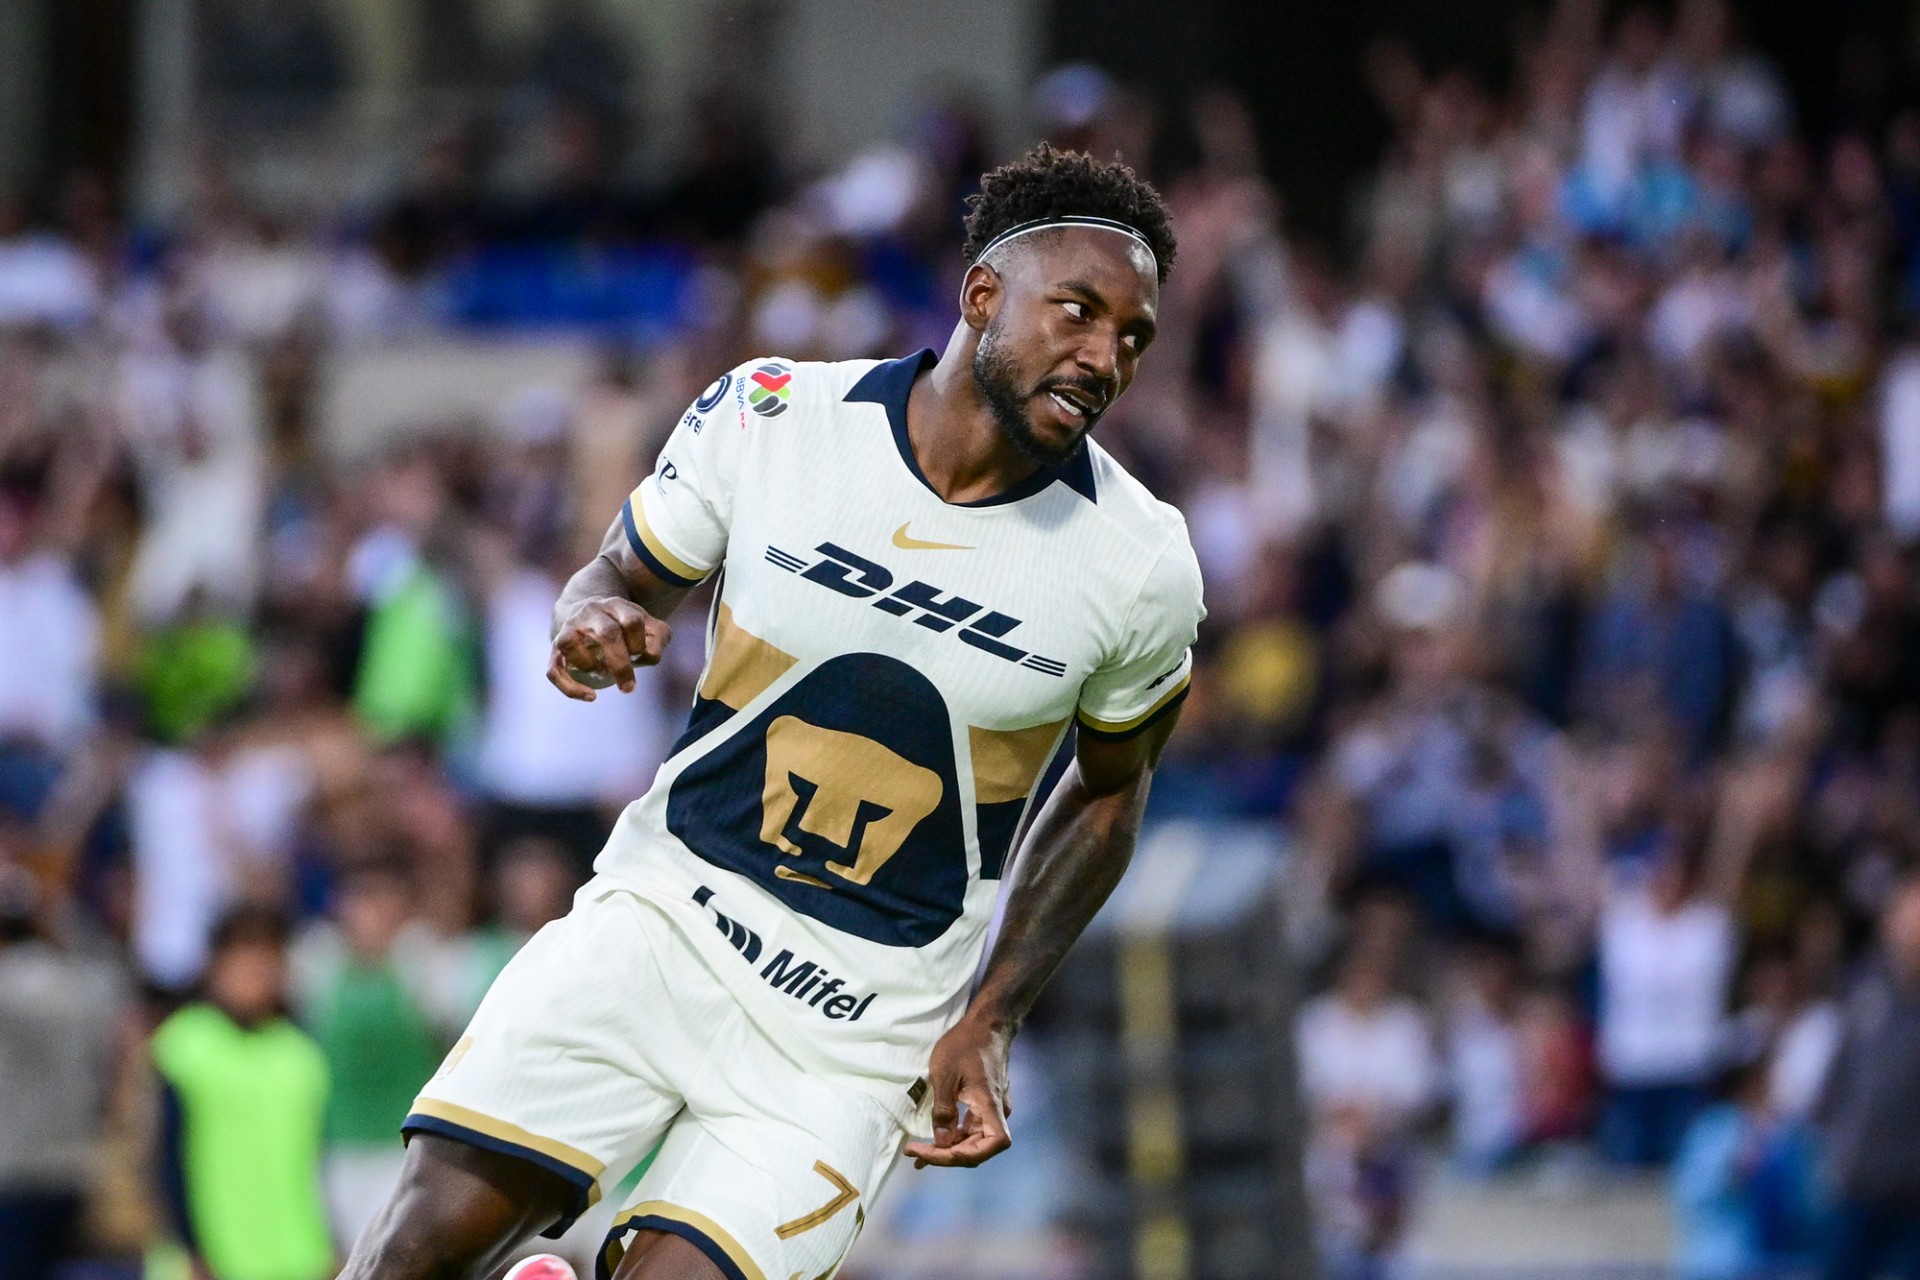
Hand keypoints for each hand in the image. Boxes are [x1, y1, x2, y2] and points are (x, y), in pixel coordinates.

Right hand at [548, 596, 671, 699]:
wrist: (590, 613)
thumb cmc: (627, 627)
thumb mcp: (650, 627)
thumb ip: (659, 639)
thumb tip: (648, 656)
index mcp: (617, 606)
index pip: (633, 621)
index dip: (639, 644)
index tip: (640, 656)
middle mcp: (591, 613)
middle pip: (607, 633)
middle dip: (620, 664)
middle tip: (629, 688)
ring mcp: (570, 629)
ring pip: (569, 643)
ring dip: (589, 665)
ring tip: (603, 673)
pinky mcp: (556, 649)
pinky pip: (554, 670)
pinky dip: (570, 687)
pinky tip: (591, 697)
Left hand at [903, 1012, 1012, 1168]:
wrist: (987, 1024)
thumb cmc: (965, 1044)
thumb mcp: (945, 1074)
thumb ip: (944, 1110)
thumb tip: (942, 1142)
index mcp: (991, 1105)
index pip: (991, 1145)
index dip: (963, 1156)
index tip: (933, 1152)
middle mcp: (997, 1112)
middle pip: (979, 1148)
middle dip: (947, 1155)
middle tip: (915, 1154)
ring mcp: (993, 1108)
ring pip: (974, 1140)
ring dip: (949, 1149)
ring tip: (919, 1154)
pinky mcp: (986, 1104)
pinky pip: (972, 1128)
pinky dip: (954, 1137)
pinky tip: (936, 1140)